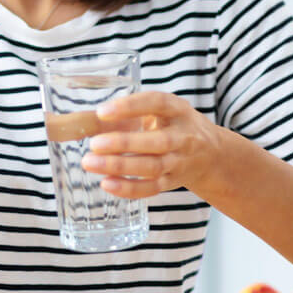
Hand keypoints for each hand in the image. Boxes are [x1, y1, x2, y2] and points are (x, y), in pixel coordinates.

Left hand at [80, 91, 222, 197]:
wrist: (211, 154)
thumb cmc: (173, 126)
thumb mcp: (156, 112)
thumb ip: (123, 115)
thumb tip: (82, 121)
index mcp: (178, 110)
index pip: (157, 103)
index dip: (131, 107)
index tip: (102, 112)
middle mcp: (183, 136)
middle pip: (157, 142)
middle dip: (124, 143)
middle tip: (93, 144)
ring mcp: (180, 161)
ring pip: (152, 167)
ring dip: (120, 166)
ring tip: (91, 163)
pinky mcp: (173, 182)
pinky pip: (151, 188)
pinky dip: (129, 188)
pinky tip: (107, 183)